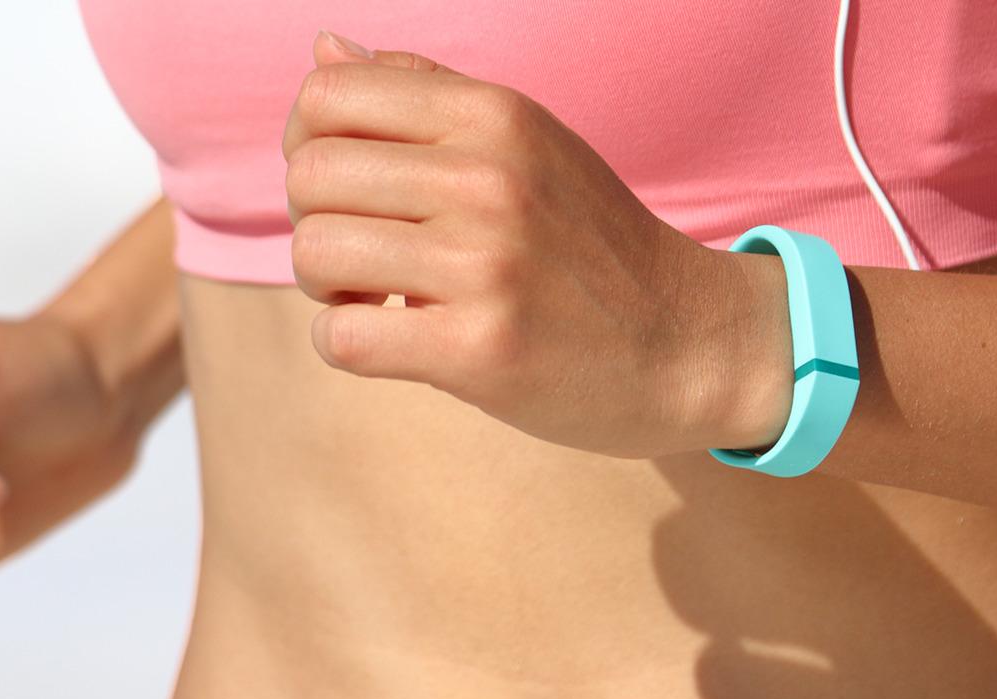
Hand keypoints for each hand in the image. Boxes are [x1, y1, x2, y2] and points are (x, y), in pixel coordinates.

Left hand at [284, 33, 793, 457]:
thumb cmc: (598, 256)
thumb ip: (429, 96)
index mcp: (493, 117)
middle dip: (316, 225)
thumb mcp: (531, 147)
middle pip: (309, 177)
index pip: (326, 98)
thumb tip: (324, 50)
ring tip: (376, 305)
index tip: (351, 197)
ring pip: (316, 255)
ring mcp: (484, 266)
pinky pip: (343, 340)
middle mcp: (487, 179)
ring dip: (327, 292)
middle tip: (363, 263)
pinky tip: (386, 345)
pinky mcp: (480, 350)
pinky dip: (343, 346)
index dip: (310, 150)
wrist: (688, 347)